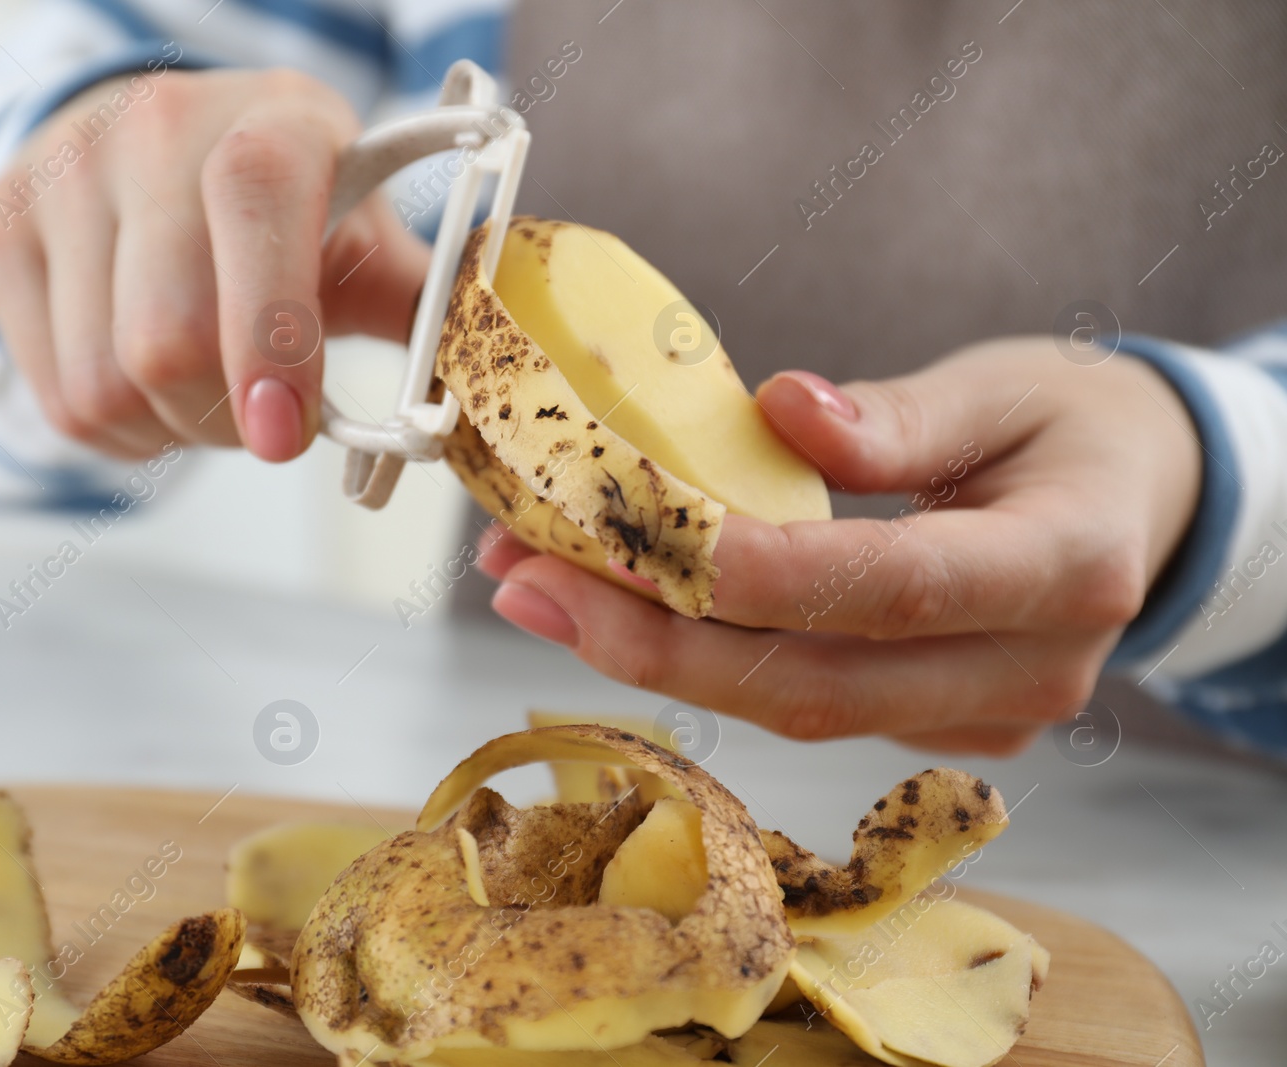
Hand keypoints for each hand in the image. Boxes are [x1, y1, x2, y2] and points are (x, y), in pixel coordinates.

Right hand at [0, 67, 428, 461]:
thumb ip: (420, 299)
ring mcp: (61, 173)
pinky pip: (56, 397)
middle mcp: (152, 128)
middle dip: (227, 420)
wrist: (161, 143)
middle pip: (163, 337)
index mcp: (269, 119)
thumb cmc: (287, 206)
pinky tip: (150, 384)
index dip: (271, 331)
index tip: (289, 433)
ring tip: (210, 392)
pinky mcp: (0, 225)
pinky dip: (119, 429)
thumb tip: (485, 361)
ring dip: (173, 432)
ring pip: (104, 385)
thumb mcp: (360, 230)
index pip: (255, 203)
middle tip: (267, 420)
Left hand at [479, 337, 1203, 754]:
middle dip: (657, 643)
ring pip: (797, 708)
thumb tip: (784, 413)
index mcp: (1066, 564)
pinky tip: (618, 610)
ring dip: (657, 654)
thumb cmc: (1070, 426)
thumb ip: (899, 416)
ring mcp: (984, 718)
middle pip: (819, 685)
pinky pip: (806, 705)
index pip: (893, 586)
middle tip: (526, 588)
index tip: (632, 539)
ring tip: (535, 590)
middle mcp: (1029, 667)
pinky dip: (705, 661)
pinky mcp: (935, 731)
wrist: (1137, 504)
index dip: (759, 574)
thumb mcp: (1007, 385)